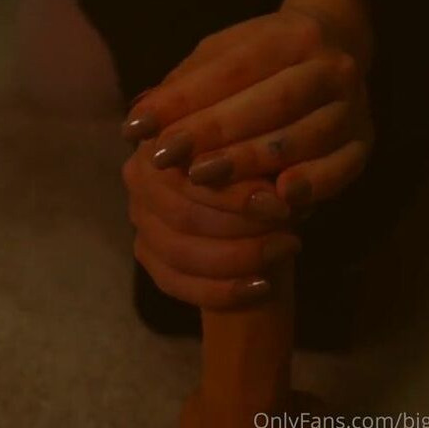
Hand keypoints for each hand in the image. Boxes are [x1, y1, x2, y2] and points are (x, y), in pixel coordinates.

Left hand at [122, 0, 374, 210]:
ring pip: (300, 137)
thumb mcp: (223, 54)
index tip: (137, 126)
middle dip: (212, 132)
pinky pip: (341, 168)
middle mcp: (331, 67)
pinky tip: (277, 197)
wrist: (339, 46)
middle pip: (269, 103)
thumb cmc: (262, 56)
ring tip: (200, 178)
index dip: (182, 100)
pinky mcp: (365, 142)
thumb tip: (139, 116)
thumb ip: (185, 83)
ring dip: (248, 161)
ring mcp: (353, 106)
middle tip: (165, 156)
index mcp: (292, 35)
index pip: (231, 69)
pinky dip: (311, 184)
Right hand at [123, 140, 300, 307]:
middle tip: (289, 235)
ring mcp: (139, 216)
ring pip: (178, 251)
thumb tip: (279, 193)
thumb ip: (264, 165)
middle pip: (181, 214)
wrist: (262, 204)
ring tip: (283, 252)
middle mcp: (139, 173)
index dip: (234, 195)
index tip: (281, 207)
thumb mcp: (268, 157)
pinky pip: (174, 281)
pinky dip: (221, 290)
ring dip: (238, 257)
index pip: (189, 174)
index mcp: (162, 138)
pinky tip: (261, 287)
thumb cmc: (265, 167)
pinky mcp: (145, 253)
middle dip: (240, 228)